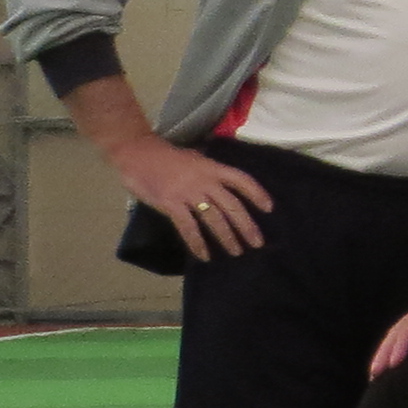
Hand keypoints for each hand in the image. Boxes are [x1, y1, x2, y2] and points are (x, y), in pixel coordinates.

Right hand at [115, 134, 273, 259]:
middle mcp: (205, 181)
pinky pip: (188, 228)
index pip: (242, 180)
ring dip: (227, 237)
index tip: (269, 209)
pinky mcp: (171, 204)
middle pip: (232, 206)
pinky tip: (204, 255)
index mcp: (213, 168)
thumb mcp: (196, 159)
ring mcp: (188, 193)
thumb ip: (211, 172)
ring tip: (236, 251)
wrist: (137, 152)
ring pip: (214, 219)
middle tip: (257, 243)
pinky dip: (197, 243)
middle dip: (247, 226)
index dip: (257, 194)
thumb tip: (224, 186)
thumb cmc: (166, 157)